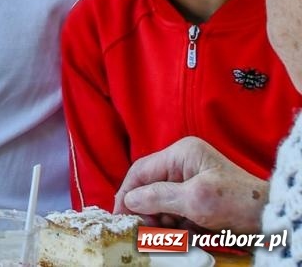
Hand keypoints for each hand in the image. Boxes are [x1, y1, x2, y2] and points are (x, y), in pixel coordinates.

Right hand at [115, 136, 267, 232]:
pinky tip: (186, 237)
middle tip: (147, 231)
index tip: (119, 215)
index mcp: (182, 154)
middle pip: (150, 188)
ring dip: (163, 222)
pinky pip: (177, 213)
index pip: (142, 170)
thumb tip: (128, 200)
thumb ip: (158, 197)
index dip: (127, 192)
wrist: (272, 221)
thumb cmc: (237, 203)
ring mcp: (192, 183)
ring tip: (171, 236)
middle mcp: (184, 166)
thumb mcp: (195, 199)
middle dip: (147, 210)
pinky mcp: (200, 201)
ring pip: (162, 203)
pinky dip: (177, 227)